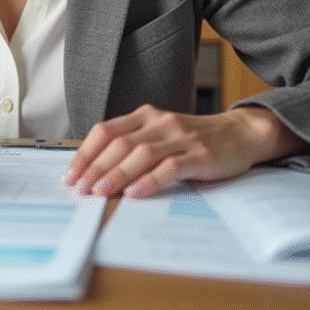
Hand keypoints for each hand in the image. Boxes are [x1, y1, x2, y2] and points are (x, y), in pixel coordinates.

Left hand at [62, 104, 307, 198]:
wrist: (239, 134)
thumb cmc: (193, 139)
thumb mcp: (160, 134)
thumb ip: (133, 145)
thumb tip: (95, 171)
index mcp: (145, 115)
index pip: (106, 130)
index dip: (85, 152)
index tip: (70, 174)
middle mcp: (160, 122)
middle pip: (119, 143)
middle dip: (95, 166)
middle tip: (79, 187)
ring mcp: (180, 137)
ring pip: (140, 154)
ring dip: (116, 174)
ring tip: (99, 191)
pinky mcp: (199, 154)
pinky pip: (169, 167)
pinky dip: (149, 181)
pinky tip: (135, 193)